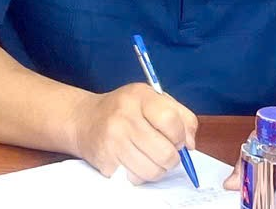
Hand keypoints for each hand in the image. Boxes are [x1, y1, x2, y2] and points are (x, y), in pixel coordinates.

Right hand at [67, 84, 197, 182]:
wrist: (85, 119)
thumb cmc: (125, 110)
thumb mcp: (153, 100)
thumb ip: (181, 116)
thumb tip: (190, 145)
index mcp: (139, 96)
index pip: (171, 121)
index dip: (179, 135)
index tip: (175, 138)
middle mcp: (124, 117)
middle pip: (165, 152)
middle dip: (172, 158)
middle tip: (165, 152)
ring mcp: (113, 140)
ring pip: (153, 171)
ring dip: (157, 169)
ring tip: (150, 158)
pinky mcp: (106, 161)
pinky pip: (136, 178)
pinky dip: (140, 175)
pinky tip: (134, 161)